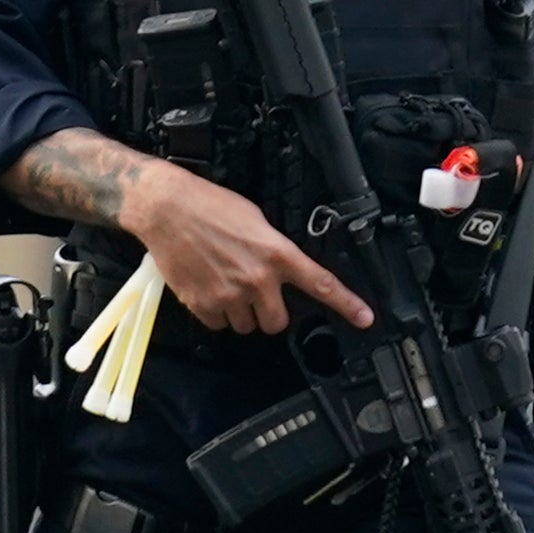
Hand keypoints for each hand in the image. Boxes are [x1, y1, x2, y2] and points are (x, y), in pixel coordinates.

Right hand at [120, 158, 373, 337]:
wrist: (167, 208)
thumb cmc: (209, 206)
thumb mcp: (255, 220)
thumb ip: (273, 249)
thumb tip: (281, 268)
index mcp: (276, 253)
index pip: (321, 284)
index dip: (347, 304)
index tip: (366, 319)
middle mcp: (257, 278)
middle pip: (277, 322)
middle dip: (269, 313)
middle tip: (256, 295)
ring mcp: (230, 294)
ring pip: (247, 326)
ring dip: (241, 314)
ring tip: (226, 285)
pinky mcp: (202, 304)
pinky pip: (219, 325)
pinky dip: (216, 314)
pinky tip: (208, 289)